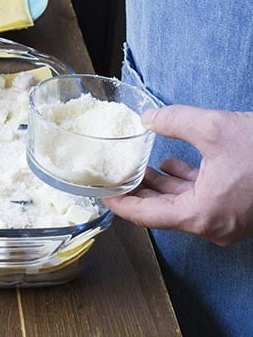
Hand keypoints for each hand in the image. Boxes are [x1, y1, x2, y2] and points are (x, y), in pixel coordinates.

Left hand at [104, 105, 252, 245]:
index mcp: (202, 214)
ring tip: (136, 167)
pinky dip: (185, 183)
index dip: (121, 204)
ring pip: (183, 205)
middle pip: (162, 212)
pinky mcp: (241, 210)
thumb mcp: (216, 127)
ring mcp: (229, 220)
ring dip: (160, 186)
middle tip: (113, 177)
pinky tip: (171, 163)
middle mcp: (214, 225)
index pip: (147, 217)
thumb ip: (175, 120)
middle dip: (137, 193)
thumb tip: (148, 116)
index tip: (102, 195)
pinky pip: (203, 200)